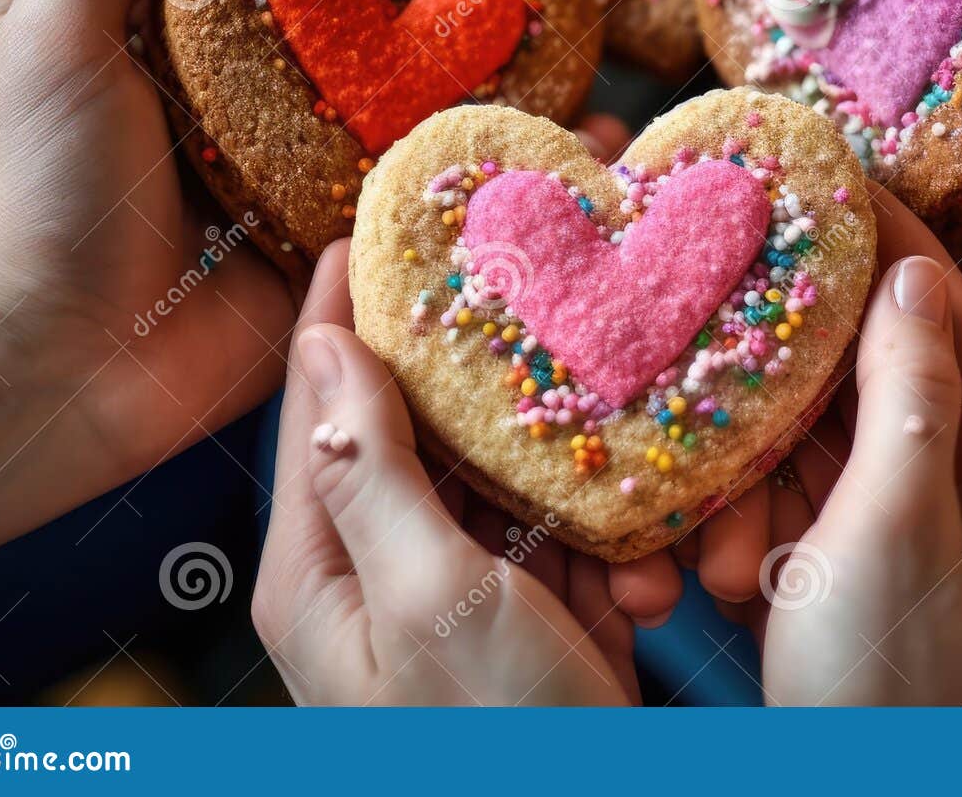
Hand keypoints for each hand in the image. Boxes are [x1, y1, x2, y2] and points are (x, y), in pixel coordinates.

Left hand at [252, 242, 637, 704]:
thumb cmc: (497, 748)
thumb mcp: (432, 602)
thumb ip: (373, 471)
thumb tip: (321, 343)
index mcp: (319, 567)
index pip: (317, 398)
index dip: (347, 302)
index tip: (384, 217)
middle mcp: (376, 573)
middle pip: (425, 430)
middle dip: (494, 383)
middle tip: (552, 294)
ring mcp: (453, 598)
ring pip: (507, 483)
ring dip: (573, 484)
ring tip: (624, 500)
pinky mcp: (519, 622)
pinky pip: (558, 547)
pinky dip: (606, 554)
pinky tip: (645, 587)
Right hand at [693, 202, 961, 703]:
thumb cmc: (905, 695)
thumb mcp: (896, 529)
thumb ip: (906, 395)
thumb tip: (911, 276)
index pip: (955, 313)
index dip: (895, 239)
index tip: (834, 175)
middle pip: (890, 379)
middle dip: (800, 372)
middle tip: (727, 315)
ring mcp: (938, 546)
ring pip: (844, 456)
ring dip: (770, 470)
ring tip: (715, 511)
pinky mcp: (891, 589)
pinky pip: (826, 522)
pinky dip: (771, 527)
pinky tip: (720, 562)